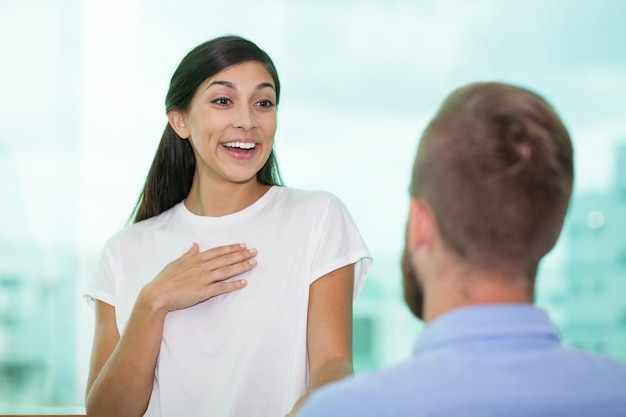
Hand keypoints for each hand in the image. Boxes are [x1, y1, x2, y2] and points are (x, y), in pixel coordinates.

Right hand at [141, 242, 256, 312]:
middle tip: (255, 252)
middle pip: (225, 259)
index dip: (231, 248)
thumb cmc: (164, 279)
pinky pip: (221, 288)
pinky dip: (233, 285)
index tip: (243, 246)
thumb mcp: (176, 262)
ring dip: (241, 267)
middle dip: (241, 255)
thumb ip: (188, 254)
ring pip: (226, 271)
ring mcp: (203, 279)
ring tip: (253, 263)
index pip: (218, 251)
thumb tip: (195, 245)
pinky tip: (243, 282)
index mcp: (195, 259)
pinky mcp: (203, 292)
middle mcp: (201, 267)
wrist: (156, 295)